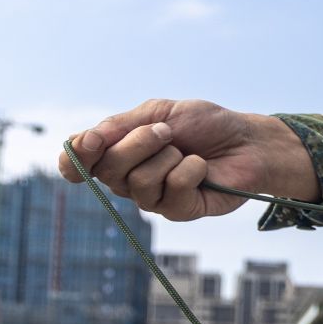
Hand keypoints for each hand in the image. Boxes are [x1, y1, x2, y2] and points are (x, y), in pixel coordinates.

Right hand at [57, 99, 318, 221]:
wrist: (247, 139)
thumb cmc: (205, 125)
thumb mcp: (159, 112)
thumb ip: (121, 125)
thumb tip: (84, 139)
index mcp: (117, 154)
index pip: (77, 167)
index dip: (75, 158)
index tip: (90, 141)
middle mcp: (128, 180)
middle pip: (106, 170)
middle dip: (137, 143)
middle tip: (166, 132)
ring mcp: (153, 199)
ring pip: (137, 182)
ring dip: (167, 156)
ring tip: (187, 151)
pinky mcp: (180, 211)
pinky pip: (171, 191)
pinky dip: (190, 170)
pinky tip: (202, 167)